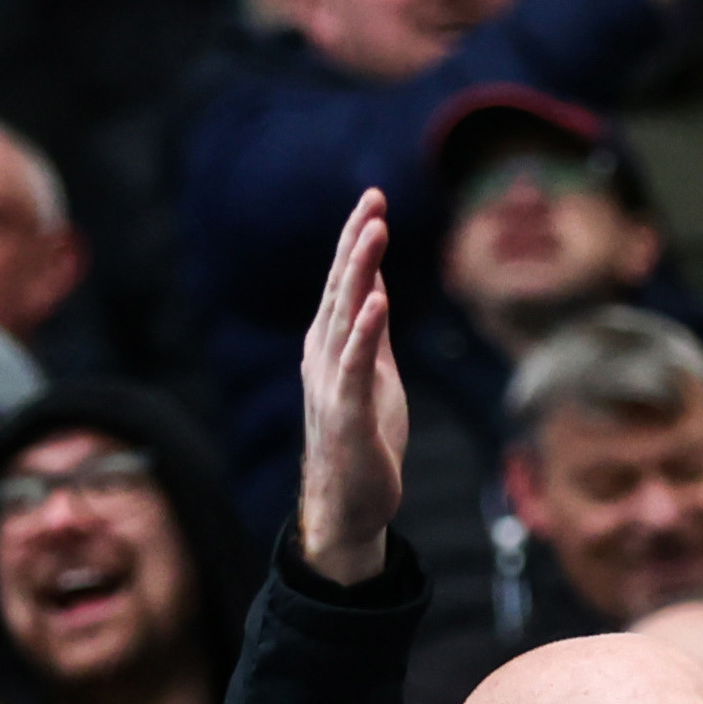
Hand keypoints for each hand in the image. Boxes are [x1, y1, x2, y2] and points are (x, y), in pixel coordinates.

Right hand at [295, 192, 408, 581]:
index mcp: (332, 344)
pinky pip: (356, 365)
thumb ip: (373, 330)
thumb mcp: (376, 372)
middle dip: (357, 242)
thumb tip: (377, 283)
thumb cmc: (363, 439)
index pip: (346, 282)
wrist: (349, 505)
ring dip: (360, 272)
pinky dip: (365, 331)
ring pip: (345, 317)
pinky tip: (377, 301)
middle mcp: (324, 356)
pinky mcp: (346, 413)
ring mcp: (332, 383)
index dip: (359, 241)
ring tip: (374, 232)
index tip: (375, 199)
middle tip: (373, 199)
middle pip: (342, 288)